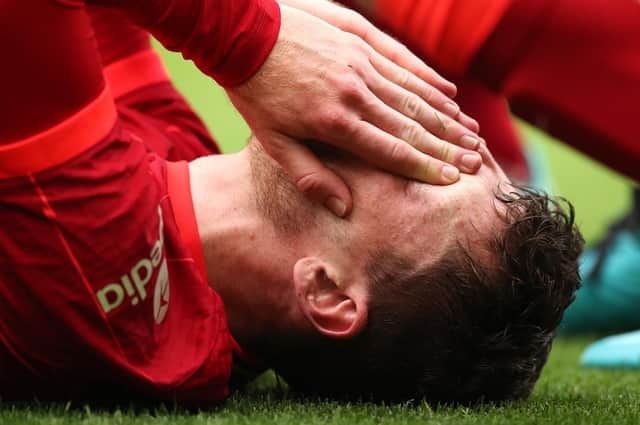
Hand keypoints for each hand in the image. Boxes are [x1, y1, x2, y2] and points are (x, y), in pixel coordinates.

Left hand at [226, 4, 482, 217]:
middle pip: (411, 125)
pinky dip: (428, 79)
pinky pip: (402, 62)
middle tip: (476, 161)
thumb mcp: (273, 142)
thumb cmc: (256, 93)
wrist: (242, 32)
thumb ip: (311, 175)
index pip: (391, 151)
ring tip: (472, 133)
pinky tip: (448, 92)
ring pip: (413, 95)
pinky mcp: (359, 40)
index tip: (453, 179)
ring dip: (445, 116)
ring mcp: (360, 63)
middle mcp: (356, 93)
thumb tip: (344, 208)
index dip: (425, 167)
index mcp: (336, 123)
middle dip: (446, 146)